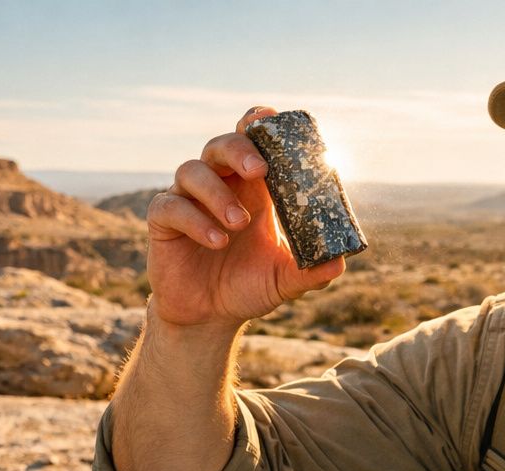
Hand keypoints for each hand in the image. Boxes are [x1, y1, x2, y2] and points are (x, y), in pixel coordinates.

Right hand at [146, 106, 345, 332]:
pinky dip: (196, 220)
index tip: (270, 118)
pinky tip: (218, 241)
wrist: (211, 317)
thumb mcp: (285, 280)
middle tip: (259, 171)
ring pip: (192, 170)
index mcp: (253, 189)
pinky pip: (171, 206)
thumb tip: (339, 262)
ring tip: (238, 224)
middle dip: (239, 150)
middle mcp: (220, 186)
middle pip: (222, 145)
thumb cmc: (249, 286)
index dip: (258, 124)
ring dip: (218, 193)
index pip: (252, 141)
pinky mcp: (165, 223)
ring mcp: (189, 201)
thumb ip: (311, 271)